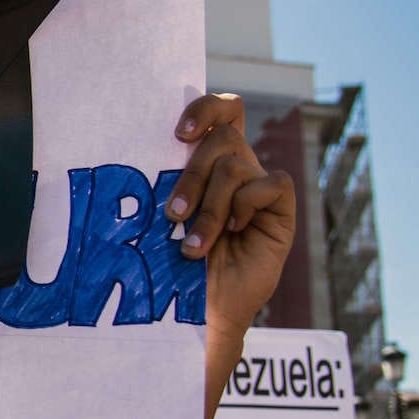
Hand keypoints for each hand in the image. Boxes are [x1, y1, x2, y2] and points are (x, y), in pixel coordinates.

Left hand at [165, 93, 294, 337]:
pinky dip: (245, 206)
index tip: (178, 133)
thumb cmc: (173, 264)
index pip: (222, 112)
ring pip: (235, 167)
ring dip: (210, 208)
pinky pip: (270, 184)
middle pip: (223, 137)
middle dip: (192, 175)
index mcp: (209, 163)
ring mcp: (259, 189)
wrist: (199, 309)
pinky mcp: (281, 211)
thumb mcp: (161, 217)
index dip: (205, 108)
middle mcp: (237, 169)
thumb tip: (138, 146)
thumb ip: (164, 181)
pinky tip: (234, 232)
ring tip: (193, 246)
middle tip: (173, 215)